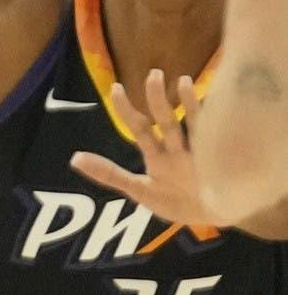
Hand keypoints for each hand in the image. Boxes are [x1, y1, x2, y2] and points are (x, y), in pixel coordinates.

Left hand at [71, 71, 223, 225]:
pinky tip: (218, 106)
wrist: (212, 220)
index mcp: (158, 157)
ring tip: (183, 81)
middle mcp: (178, 150)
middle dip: (159, 100)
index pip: (139, 128)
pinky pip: (221, 139)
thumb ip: (110, 174)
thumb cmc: (175, 203)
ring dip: (190, 104)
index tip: (115, 88)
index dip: (127, 110)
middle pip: (166, 121)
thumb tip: (74, 158)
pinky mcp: (222, 162)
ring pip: (194, 126)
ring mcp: (202, 155)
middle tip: (153, 74)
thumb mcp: (140, 191)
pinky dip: (218, 124)